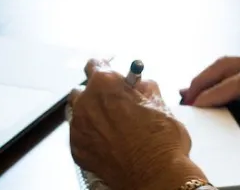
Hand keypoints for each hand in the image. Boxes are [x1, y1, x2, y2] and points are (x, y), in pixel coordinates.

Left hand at [68, 59, 206, 189]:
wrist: (156, 176)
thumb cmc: (161, 139)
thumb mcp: (161, 104)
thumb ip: (145, 88)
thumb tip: (140, 85)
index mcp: (106, 84)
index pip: (96, 64)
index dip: (105, 67)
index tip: (110, 72)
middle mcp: (86, 102)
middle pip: (83, 90)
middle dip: (97, 94)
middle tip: (115, 104)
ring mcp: (78, 127)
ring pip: (78, 113)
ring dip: (90, 114)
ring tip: (111, 125)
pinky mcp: (77, 149)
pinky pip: (79, 135)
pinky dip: (90, 136)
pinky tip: (107, 142)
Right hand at [180, 47, 239, 123]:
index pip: (236, 83)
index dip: (213, 96)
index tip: (193, 106)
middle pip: (226, 65)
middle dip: (202, 80)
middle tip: (183, 98)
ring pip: (231, 63)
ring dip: (209, 75)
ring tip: (190, 91)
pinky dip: (222, 74)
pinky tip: (216, 83)